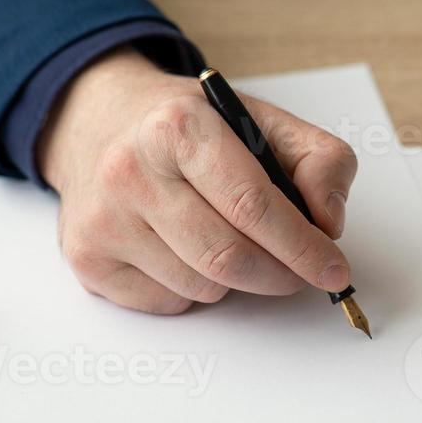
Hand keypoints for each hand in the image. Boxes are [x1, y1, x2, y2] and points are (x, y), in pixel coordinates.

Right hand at [38, 48, 357, 313]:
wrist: (99, 120)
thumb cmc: (189, 127)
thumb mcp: (263, 119)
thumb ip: (320, 160)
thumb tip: (329, 222)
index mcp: (179, 127)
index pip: (253, 205)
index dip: (303, 247)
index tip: (334, 270)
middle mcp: (130, 171)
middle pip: (227, 258)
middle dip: (280, 274)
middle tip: (300, 271)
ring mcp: (103, 220)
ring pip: (201, 287)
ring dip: (237, 280)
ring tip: (233, 241)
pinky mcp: (87, 260)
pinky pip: (168, 303)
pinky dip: (194, 289)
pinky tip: (186, 249)